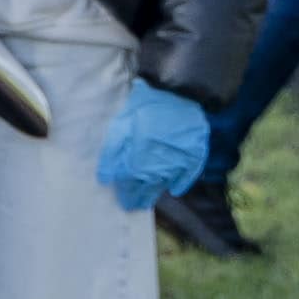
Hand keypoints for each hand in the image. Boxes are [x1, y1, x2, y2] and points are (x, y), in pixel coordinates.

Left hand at [89, 88, 214, 212]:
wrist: (180, 92)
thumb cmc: (145, 107)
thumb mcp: (121, 126)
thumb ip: (111, 153)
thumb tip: (104, 179)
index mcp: (138, 162)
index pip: (130, 186)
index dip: (126, 194)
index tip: (124, 203)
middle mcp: (158, 168)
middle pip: (147, 188)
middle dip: (139, 197)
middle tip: (134, 206)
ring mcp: (177, 164)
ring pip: (163, 184)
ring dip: (155, 193)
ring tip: (148, 201)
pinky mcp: (193, 156)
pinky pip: (186, 176)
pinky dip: (180, 184)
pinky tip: (175, 190)